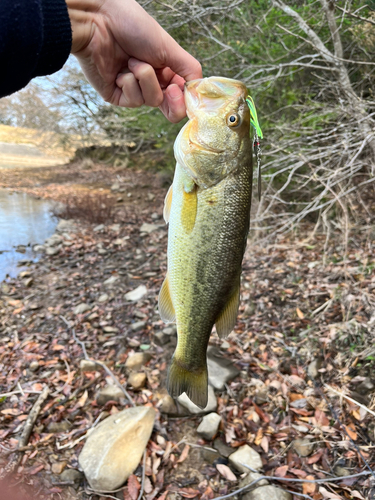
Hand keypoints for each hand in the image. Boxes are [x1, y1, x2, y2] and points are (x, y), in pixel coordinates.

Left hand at [66, 0, 201, 121]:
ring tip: (132, 60)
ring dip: (145, 78)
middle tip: (169, 89)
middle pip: (170, 108)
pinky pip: (133, 100)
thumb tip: (200, 90)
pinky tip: (121, 69)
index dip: (185, 99)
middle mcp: (151, 81)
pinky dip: (130, 83)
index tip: (181, 90)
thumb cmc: (132, 26)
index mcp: (166, 69)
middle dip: (171, 99)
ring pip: (152, 101)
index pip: (182, 96)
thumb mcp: (169, 47)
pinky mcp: (117, 96)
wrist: (98, 21)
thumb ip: (189, 69)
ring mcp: (133, 90)